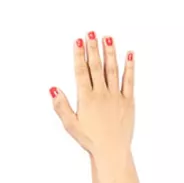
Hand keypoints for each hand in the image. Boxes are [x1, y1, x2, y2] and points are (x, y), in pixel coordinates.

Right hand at [53, 31, 133, 156]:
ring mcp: (116, 95)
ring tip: (108, 37)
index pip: (81, 72)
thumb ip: (61, 106)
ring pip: (112, 70)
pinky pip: (129, 80)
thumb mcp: (70, 124)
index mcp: (86, 99)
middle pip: (96, 66)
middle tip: (91, 32)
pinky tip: (129, 54)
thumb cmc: (89, 139)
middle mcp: (101, 94)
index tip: (78, 41)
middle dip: (93, 48)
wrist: (112, 150)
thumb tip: (53, 88)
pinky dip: (130, 66)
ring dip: (110, 52)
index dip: (79, 55)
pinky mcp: (128, 100)